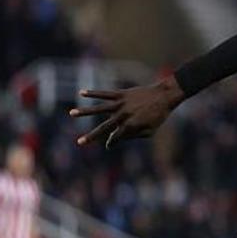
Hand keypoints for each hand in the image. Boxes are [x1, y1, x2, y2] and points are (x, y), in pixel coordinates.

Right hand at [70, 75, 185, 146]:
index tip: (108, 145)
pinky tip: (81, 93)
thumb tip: (119, 137)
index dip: (111, 142)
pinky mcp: (121, 94)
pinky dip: (93, 93)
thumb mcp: (150, 131)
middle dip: (92, 136)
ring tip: (71, 113)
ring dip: (85, 112)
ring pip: (99, 108)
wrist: (164, 96)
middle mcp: (124, 115)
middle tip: (79, 142)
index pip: (115, 138)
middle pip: (104, 127)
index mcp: (131, 126)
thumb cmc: (159, 116)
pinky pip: (105, 93)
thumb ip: (134, 136)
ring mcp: (121, 104)